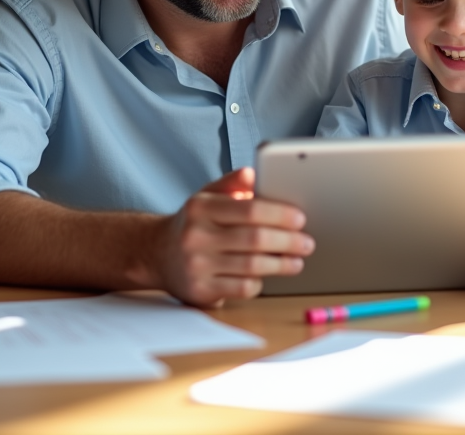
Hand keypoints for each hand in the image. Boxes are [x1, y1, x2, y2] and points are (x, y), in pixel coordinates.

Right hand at [152, 168, 313, 307]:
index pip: (250, 210)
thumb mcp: (206, 195)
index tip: (300, 218)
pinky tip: (268, 275)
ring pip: (252, 267)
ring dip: (281, 264)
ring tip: (297, 261)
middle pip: (255, 240)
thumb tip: (255, 173)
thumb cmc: (194, 223)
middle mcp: (196, 236)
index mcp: (200, 208)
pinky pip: (242, 288)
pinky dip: (260, 281)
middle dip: (288, 241)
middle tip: (307, 242)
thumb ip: (232, 183)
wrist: (156, 254)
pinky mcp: (200, 291)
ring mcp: (197, 266)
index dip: (280, 215)